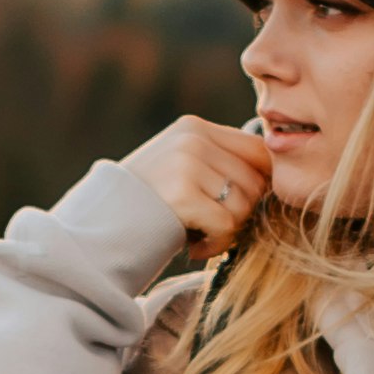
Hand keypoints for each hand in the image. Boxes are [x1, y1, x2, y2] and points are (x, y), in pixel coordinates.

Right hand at [126, 110, 275, 255]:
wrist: (98, 230)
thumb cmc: (146, 207)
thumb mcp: (179, 167)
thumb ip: (218, 161)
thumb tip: (275, 174)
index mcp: (194, 127)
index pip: (259, 150)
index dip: (260, 184)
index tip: (238, 206)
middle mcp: (192, 139)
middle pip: (256, 181)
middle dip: (241, 213)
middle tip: (211, 227)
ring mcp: (186, 164)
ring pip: (244, 206)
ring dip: (228, 232)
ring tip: (199, 235)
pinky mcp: (182, 195)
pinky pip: (227, 226)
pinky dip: (216, 245)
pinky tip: (193, 246)